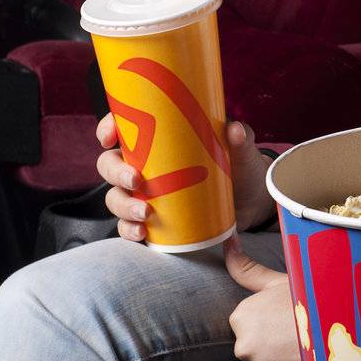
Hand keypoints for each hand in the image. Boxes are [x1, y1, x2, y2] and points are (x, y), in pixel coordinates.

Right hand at [96, 114, 274, 240]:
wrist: (252, 200)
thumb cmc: (240, 165)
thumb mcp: (240, 149)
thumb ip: (240, 138)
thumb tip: (235, 130)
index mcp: (159, 139)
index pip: (123, 127)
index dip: (108, 128)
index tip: (109, 137)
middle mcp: (145, 165)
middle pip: (110, 164)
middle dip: (115, 172)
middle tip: (136, 180)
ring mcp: (146, 193)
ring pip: (115, 197)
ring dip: (123, 206)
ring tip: (145, 213)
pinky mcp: (153, 218)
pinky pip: (128, 225)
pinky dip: (129, 230)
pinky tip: (141, 232)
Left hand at [225, 238, 304, 360]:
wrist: (344, 326)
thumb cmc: (312, 297)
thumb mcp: (281, 279)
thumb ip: (247, 268)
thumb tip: (226, 241)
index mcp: (242, 316)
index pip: (249, 320)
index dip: (270, 315)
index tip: (290, 311)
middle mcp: (244, 345)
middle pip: (256, 343)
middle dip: (274, 339)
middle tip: (302, 327)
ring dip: (285, 356)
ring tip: (310, 342)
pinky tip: (311, 359)